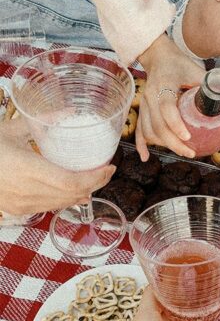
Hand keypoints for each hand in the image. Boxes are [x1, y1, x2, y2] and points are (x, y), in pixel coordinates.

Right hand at [0, 118, 114, 214]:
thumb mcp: (10, 128)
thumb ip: (42, 120)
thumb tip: (68, 111)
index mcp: (26, 168)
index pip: (71, 182)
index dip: (95, 178)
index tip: (109, 167)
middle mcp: (25, 191)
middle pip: (71, 195)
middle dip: (95, 185)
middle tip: (107, 172)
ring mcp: (20, 204)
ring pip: (61, 203)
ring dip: (82, 193)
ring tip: (95, 180)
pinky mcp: (16, 210)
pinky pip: (48, 207)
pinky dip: (66, 199)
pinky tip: (76, 193)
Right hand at [136, 34, 204, 160]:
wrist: (158, 56)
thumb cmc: (179, 63)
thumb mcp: (198, 71)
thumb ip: (213, 87)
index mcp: (164, 85)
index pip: (166, 108)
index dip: (176, 124)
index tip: (188, 136)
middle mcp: (150, 96)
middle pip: (157, 125)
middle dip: (173, 143)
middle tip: (191, 153)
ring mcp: (144, 104)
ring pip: (148, 130)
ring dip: (163, 145)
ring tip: (182, 151)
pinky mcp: (142, 109)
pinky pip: (139, 129)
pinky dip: (142, 144)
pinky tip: (146, 157)